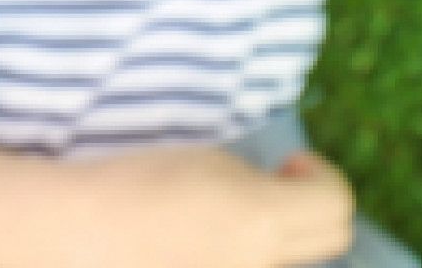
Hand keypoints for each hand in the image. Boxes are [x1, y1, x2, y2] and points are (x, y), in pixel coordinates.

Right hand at [69, 141, 353, 267]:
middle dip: (313, 206)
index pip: (338, 203)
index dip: (320, 174)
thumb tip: (276, 198)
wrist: (83, 236)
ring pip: (294, 261)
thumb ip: (257, 184)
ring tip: (236, 218)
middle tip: (274, 187)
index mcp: (263, 221)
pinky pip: (257, 266)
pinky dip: (249, 253)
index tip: (286, 164)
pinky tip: (209, 242)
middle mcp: (263, 267)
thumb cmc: (141, 183)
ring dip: (283, 235)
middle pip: (334, 239)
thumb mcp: (210, 163)